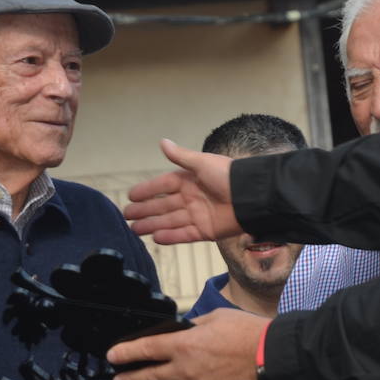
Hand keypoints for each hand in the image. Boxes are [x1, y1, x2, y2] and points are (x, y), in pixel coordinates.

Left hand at [109, 308, 266, 379]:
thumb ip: (194, 327)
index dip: (125, 353)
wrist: (273, 358)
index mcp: (184, 344)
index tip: (112, 357)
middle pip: (149, 378)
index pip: (146, 349)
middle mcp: (186, 370)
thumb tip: (184, 331)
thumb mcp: (216, 317)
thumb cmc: (247, 332)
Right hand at [124, 139, 240, 243]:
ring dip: (152, 225)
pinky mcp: (206, 230)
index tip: (131, 195)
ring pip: (170, 221)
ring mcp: (198, 215)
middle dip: (145, 210)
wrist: (252, 196)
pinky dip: (170, 236)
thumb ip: (181, 156)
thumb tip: (162, 142)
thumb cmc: (229, 175)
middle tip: (127, 215)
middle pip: (163, 205)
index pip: (164, 185)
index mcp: (190, 179)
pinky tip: (155, 238)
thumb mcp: (202, 163)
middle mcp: (192, 197)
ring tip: (134, 229)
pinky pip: (184, 234)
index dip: (148, 190)